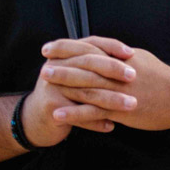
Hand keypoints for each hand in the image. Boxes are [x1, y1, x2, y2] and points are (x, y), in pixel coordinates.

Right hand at [19, 35, 136, 144]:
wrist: (35, 119)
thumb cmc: (66, 93)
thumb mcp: (78, 73)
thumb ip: (96, 62)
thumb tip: (131, 53)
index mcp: (66, 55)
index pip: (91, 44)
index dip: (112, 47)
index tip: (133, 53)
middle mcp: (57, 66)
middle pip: (88, 64)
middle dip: (113, 70)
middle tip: (134, 76)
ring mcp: (53, 86)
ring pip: (86, 91)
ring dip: (111, 100)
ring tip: (131, 104)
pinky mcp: (52, 106)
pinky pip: (78, 115)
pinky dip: (96, 121)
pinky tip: (111, 126)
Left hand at [33, 37, 169, 133]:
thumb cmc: (163, 80)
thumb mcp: (142, 60)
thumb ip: (120, 56)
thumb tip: (104, 50)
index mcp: (123, 57)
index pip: (90, 46)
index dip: (68, 46)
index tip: (50, 47)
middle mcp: (119, 71)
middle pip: (85, 65)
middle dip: (62, 64)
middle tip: (43, 65)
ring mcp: (120, 91)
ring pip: (87, 86)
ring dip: (64, 85)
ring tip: (45, 85)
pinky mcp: (121, 110)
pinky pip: (94, 111)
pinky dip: (74, 113)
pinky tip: (58, 114)